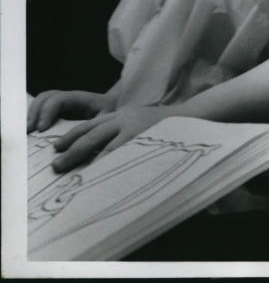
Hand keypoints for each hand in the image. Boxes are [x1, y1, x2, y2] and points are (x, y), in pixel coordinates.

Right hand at [27, 89, 114, 133]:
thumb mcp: (106, 125)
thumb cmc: (114, 119)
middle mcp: (70, 99)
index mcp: (81, 99)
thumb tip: (78, 146)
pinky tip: (30, 134)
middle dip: (34, 112)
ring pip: (41, 102)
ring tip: (26, 133)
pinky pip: (42, 110)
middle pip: (46, 97)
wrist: (120, 114)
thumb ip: (93, 132)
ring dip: (31, 115)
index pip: (59, 99)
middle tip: (28, 132)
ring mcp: (64, 105)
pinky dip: (33, 119)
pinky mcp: (60, 113)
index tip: (41, 129)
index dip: (48, 111)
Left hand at [49, 104, 177, 172]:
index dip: (72, 135)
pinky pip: (118, 152)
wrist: (191, 117)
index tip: (57, 147)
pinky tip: (95, 174)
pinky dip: (105, 163)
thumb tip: (102, 154)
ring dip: (82, 158)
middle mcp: (123, 117)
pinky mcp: (141, 137)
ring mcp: (132, 127)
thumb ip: (122, 133)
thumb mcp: (139, 123)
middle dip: (71, 150)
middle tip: (56, 166)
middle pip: (90, 133)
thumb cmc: (164, 126)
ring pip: (100, 143)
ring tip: (69, 173)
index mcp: (121, 114)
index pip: (91, 124)